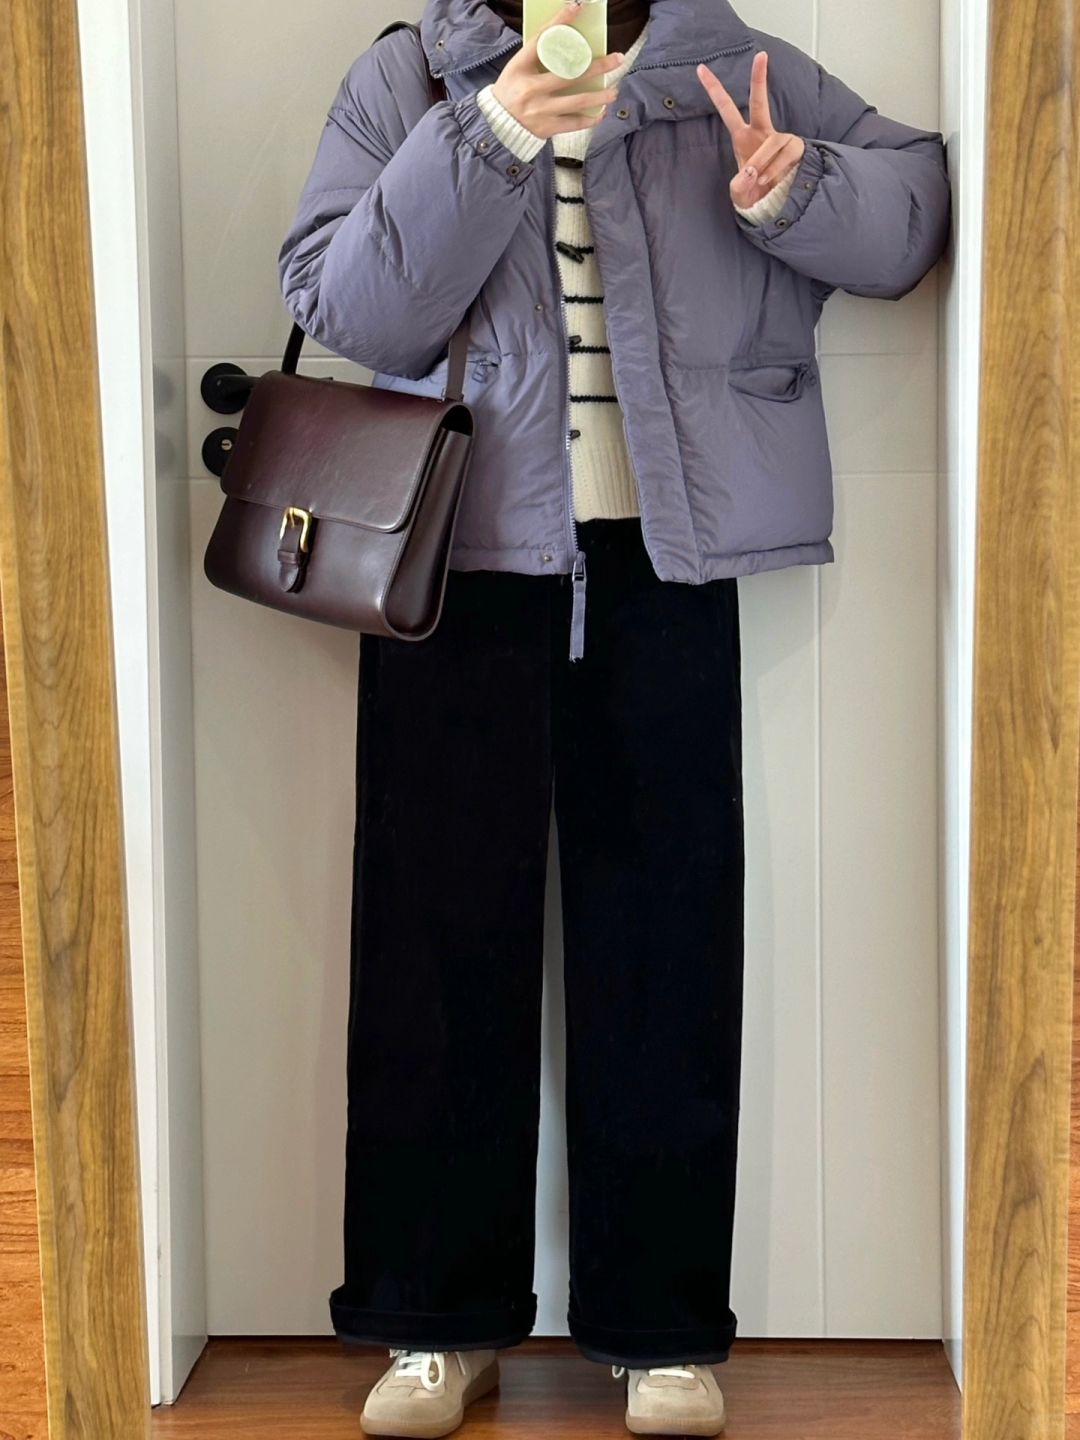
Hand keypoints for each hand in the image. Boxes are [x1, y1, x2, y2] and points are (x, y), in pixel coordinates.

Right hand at [492, 0, 624, 139]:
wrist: (496, 125)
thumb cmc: (510, 91)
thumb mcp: (517, 69)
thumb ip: (538, 57)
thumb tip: (567, 43)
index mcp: (520, 68)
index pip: (542, 40)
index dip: (560, 22)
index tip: (577, 7)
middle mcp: (531, 89)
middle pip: (571, 74)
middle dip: (598, 66)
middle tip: (617, 59)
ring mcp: (540, 110)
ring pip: (578, 101)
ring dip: (600, 95)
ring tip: (614, 91)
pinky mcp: (546, 128)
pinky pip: (574, 123)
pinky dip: (590, 119)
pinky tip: (601, 113)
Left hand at [697, 50, 805, 208]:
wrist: (773, 206)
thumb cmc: (754, 195)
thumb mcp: (739, 194)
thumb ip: (739, 185)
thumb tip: (751, 173)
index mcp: (743, 137)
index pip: (727, 110)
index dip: (715, 90)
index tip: (701, 69)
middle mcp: (761, 133)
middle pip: (759, 102)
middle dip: (759, 79)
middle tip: (761, 55)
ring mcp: (780, 139)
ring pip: (772, 142)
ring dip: (763, 162)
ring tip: (759, 180)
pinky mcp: (796, 147)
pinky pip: (786, 154)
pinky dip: (776, 169)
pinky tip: (769, 180)